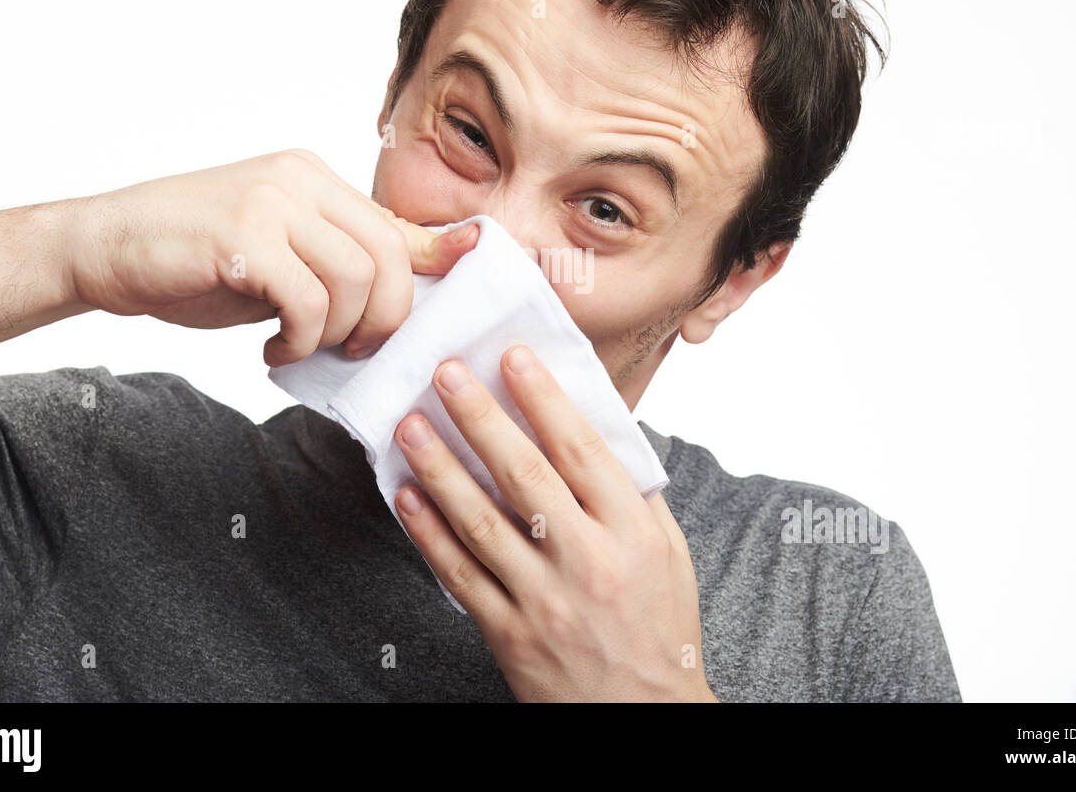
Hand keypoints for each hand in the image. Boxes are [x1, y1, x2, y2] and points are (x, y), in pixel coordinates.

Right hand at [66, 149, 477, 364]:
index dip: (439, 256)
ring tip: (302, 346)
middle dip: (385, 317)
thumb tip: (407, 289)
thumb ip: (336, 262)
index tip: (469, 278)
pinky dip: (302, 338)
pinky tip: (275, 348)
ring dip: (337, 332)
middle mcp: (299, 178)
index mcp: (313, 178)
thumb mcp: (278, 254)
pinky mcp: (243, 235)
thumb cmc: (193, 259)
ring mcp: (271, 201)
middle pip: (386, 254)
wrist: (102, 247)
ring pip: (353, 278)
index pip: (394, 224)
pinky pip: (308, 298)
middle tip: (356, 350)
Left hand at [393, 345, 716, 701]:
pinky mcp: (509, 635)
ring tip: (410, 425)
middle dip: (479, 417)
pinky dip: (429, 533)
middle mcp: (588, 561)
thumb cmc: (658, 629)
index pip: (581, 450)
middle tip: (446, 373)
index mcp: (632, 533)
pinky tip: (407, 496)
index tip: (513, 358)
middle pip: (523, 475)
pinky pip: (460, 575)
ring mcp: (544, 600)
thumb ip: (632, 494)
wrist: (644, 718)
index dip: (544, 398)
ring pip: (480, 520)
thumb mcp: (668, 554)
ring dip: (439, 467)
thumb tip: (589, 431)